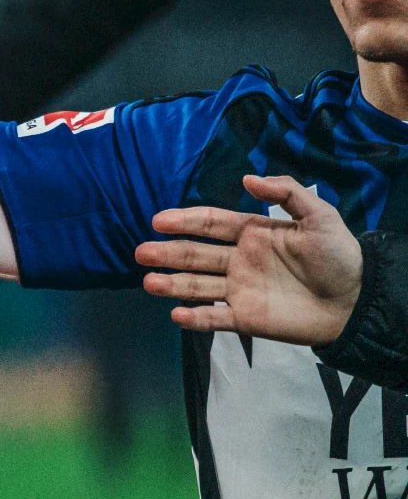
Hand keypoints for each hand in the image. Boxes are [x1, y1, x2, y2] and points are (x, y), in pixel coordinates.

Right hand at [135, 174, 361, 345]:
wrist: (358, 301)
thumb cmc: (339, 256)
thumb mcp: (320, 216)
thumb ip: (287, 192)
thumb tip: (246, 179)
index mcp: (252, 234)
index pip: (210, 223)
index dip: (184, 221)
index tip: (159, 221)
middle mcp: (238, 261)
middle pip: (195, 255)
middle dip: (168, 253)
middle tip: (141, 252)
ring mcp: (239, 290)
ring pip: (197, 286)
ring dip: (172, 284)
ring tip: (149, 282)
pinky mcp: (246, 318)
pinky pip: (215, 319)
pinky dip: (196, 319)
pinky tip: (177, 315)